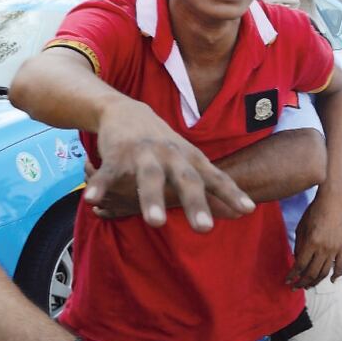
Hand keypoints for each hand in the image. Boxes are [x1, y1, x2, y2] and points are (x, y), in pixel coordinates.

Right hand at [88, 99, 253, 231]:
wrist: (126, 111)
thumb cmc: (166, 145)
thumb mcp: (191, 159)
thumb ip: (213, 184)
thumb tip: (247, 210)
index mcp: (191, 159)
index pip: (215, 178)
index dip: (232, 193)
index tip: (248, 210)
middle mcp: (171, 156)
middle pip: (186, 180)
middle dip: (196, 204)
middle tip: (205, 229)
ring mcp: (144, 155)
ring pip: (149, 178)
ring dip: (151, 199)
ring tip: (156, 223)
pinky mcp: (117, 155)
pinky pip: (108, 174)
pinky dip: (101, 187)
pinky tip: (93, 201)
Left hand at [286, 203, 341, 288]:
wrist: (333, 202)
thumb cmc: (314, 211)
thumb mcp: (301, 227)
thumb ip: (299, 246)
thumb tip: (298, 260)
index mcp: (312, 242)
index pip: (300, 265)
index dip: (293, 275)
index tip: (287, 281)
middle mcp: (324, 248)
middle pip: (312, 272)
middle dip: (302, 282)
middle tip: (296, 287)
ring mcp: (334, 249)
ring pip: (325, 272)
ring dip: (316, 281)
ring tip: (308, 286)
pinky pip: (339, 265)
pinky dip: (336, 275)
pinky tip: (331, 281)